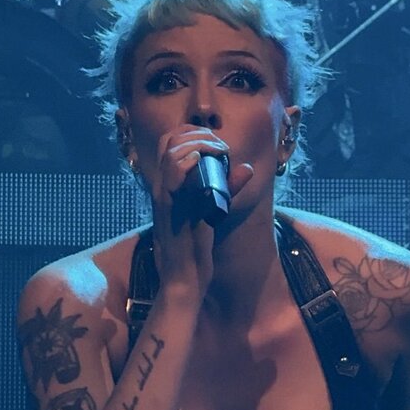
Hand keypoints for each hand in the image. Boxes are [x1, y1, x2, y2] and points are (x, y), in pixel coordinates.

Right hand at [151, 127, 252, 293]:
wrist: (183, 277)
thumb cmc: (195, 246)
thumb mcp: (212, 210)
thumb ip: (227, 188)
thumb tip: (246, 168)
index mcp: (169, 184)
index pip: (170, 142)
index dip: (192, 132)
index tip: (217, 143)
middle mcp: (162, 186)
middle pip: (168, 140)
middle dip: (197, 133)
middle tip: (220, 147)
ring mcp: (164, 196)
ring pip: (170, 152)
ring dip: (198, 144)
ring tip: (218, 152)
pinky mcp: (171, 210)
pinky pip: (171, 178)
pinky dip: (186, 163)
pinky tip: (202, 161)